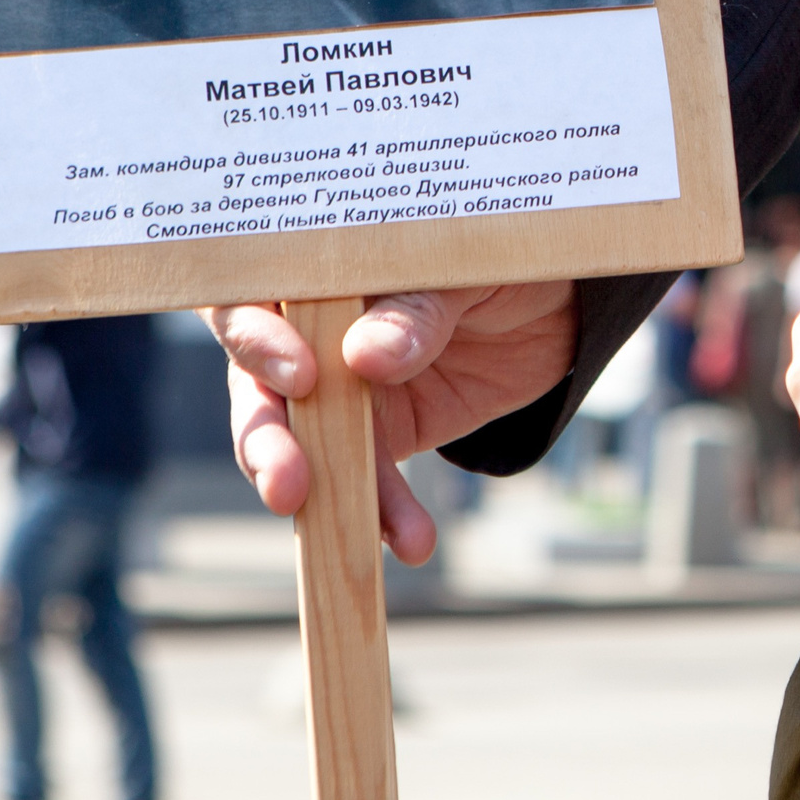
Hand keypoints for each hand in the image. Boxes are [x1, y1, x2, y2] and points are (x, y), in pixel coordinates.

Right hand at [209, 283, 576, 563]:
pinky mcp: (378, 435)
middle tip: (287, 482)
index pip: (248, 299)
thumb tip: (365, 355)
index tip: (300, 377)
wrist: (552, 305)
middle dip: (266, 440)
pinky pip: (366, 483)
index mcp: (310, 270)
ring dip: (323, 495)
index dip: (255, 340)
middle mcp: (305, 332)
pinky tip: (410, 539)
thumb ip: (415, 308)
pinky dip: (384, 515)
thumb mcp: (464, 270)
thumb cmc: (492, 260)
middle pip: (257, 389)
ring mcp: (337, 391)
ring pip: (305, 448)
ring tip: (352, 534)